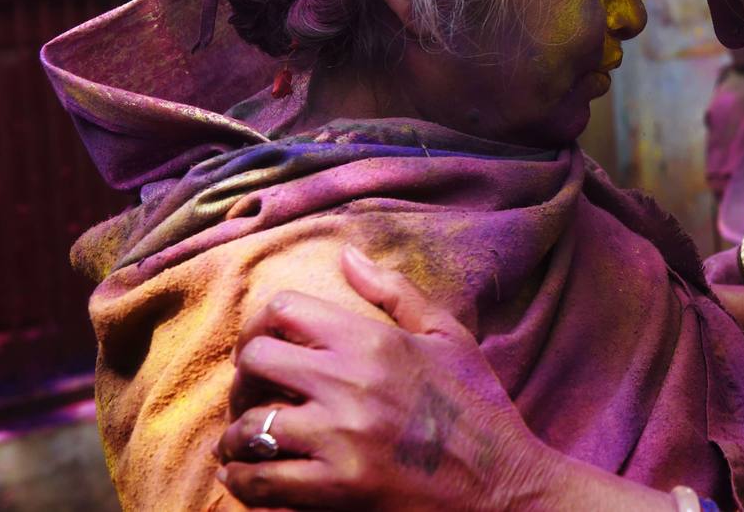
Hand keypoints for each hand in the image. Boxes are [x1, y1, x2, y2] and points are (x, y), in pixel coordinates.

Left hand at [216, 247, 551, 511]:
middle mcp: (352, 382)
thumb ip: (395, 293)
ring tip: (251, 440)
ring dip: (240, 435)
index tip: (267, 345)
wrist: (503, 485)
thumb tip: (346, 255)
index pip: (284, 310)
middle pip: (255, 361)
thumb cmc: (478, 407)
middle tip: (257, 394)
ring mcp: (342, 438)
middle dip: (247, 377)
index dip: (262, 325)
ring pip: (248, 426)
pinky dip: (244, 478)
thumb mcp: (448, 337)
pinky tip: (254, 474)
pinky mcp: (337, 489)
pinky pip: (258, 480)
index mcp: (376, 340)